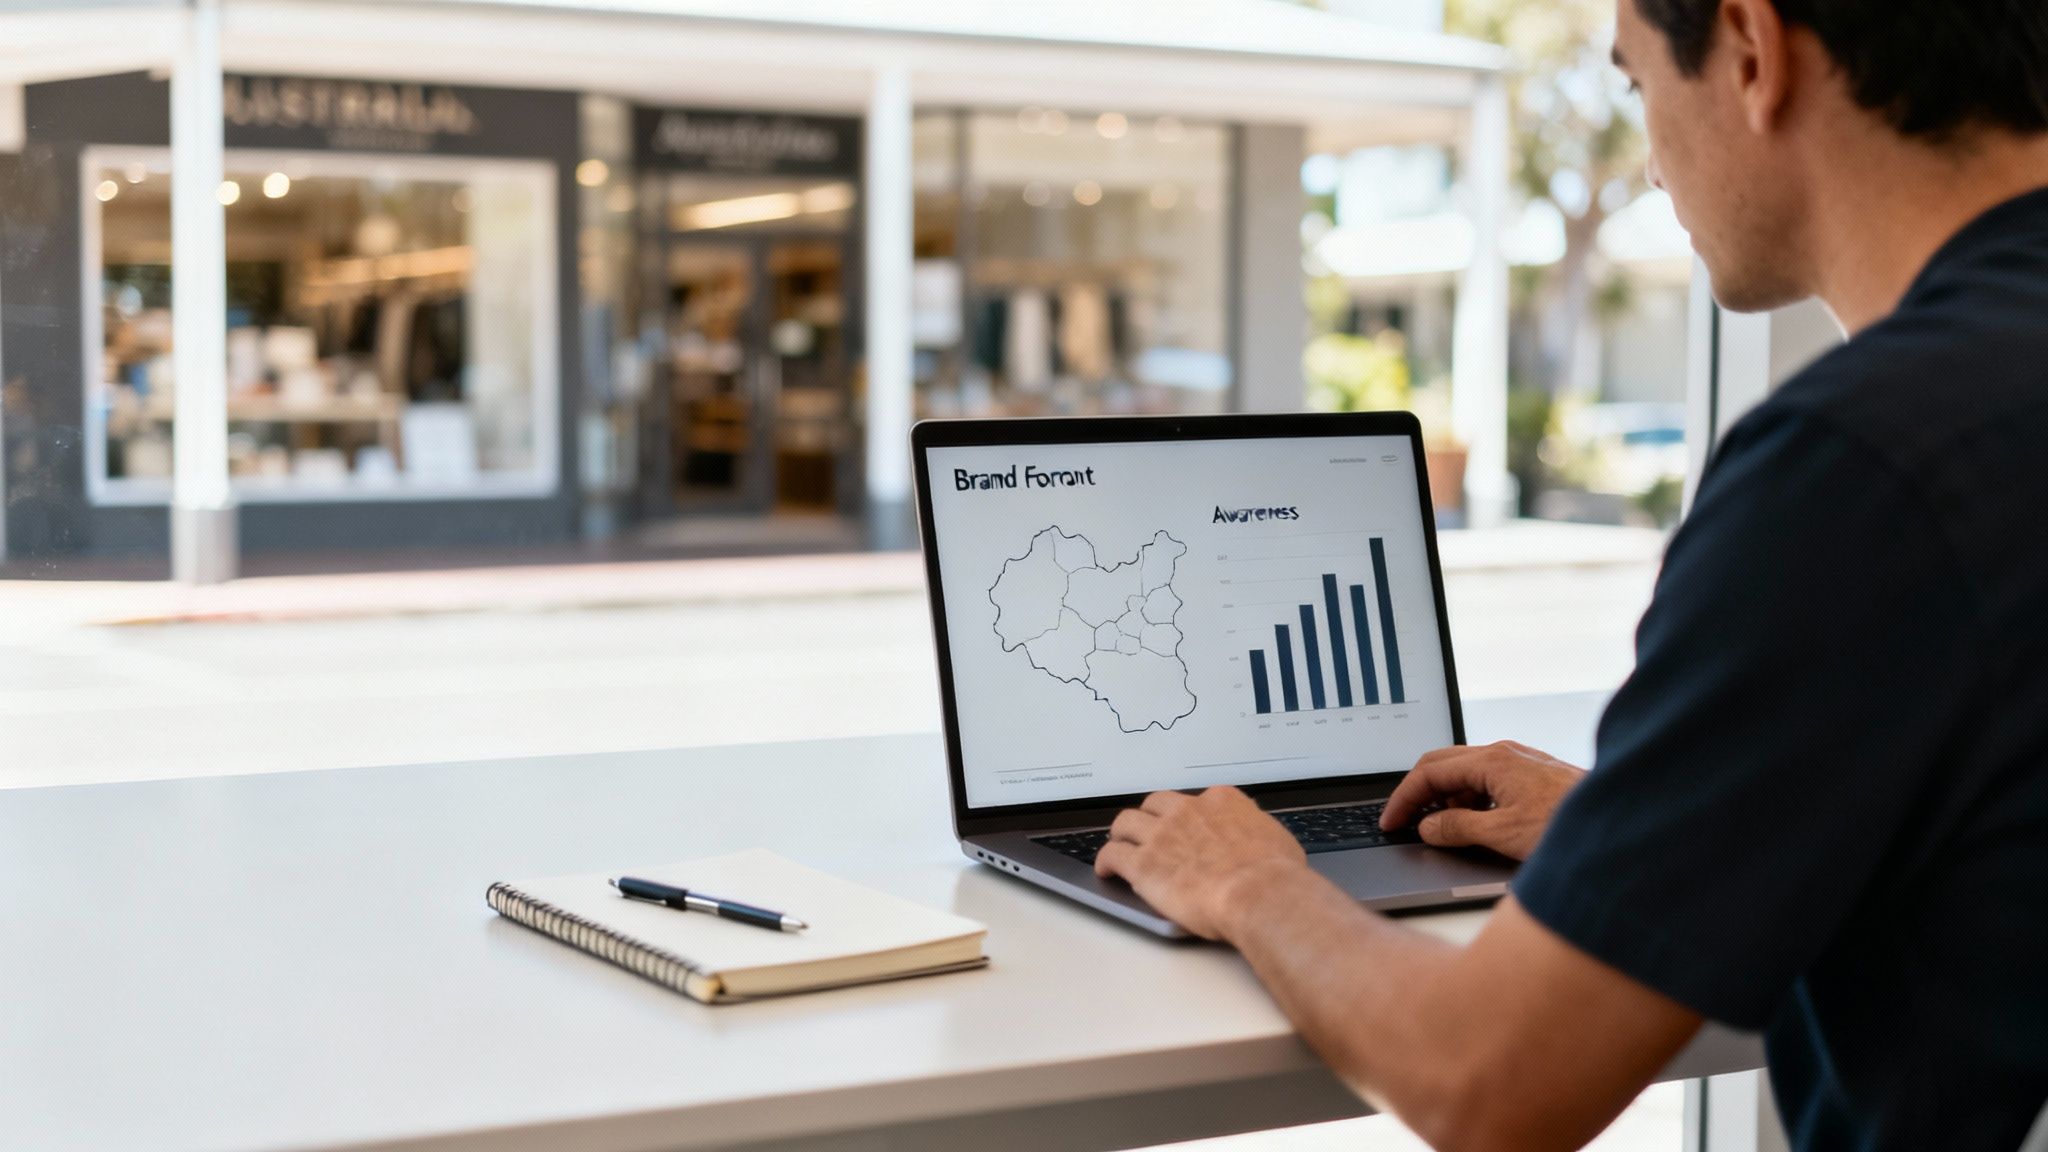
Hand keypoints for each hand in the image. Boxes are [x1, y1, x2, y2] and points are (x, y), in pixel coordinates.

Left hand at [1094, 787, 1308, 940]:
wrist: (1259, 893)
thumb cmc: (1274, 874)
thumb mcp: (1275, 838)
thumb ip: (1256, 831)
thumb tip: (1257, 838)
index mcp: (1220, 801)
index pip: (1195, 800)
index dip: (1186, 815)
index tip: (1184, 827)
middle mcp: (1187, 811)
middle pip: (1154, 804)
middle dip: (1149, 818)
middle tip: (1147, 833)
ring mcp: (1162, 835)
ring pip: (1126, 823)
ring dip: (1122, 834)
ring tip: (1120, 846)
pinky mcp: (1143, 863)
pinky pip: (1112, 854)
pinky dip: (1106, 861)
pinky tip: (1107, 870)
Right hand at [1379, 741, 1584, 861]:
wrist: (1622, 823)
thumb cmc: (1569, 826)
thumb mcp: (1503, 834)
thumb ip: (1458, 829)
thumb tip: (1428, 828)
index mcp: (1492, 761)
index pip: (1429, 773)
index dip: (1404, 799)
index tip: (1391, 822)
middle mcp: (1504, 754)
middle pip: (1442, 765)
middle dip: (1418, 793)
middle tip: (1403, 821)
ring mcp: (1520, 763)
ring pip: (1466, 774)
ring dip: (1446, 799)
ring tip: (1443, 830)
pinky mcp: (1533, 776)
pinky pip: (1488, 782)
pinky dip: (1470, 801)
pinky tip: (1476, 824)